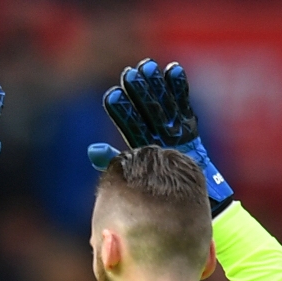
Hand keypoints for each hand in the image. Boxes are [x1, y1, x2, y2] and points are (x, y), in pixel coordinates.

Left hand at [87, 59, 233, 215]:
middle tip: (129, 74)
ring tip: (148, 66)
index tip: (111, 96)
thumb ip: (114, 162)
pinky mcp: (191, 134)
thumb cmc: (159, 203)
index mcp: (140, 150)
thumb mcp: (134, 181)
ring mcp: (174, 135)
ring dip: (156, 86)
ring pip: (163, 105)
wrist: (191, 213)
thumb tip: (91, 150)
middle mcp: (155, 139)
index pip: (128, 126)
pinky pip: (185, 108)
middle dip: (138, 93)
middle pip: (145, 111)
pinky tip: (173, 69)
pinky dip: (180, 89)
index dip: (121, 111)